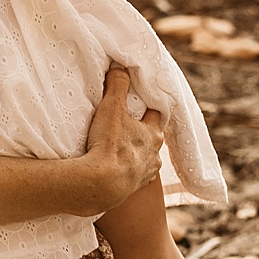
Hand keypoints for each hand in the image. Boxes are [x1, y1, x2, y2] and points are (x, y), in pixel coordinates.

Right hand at [80, 66, 163, 214]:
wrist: (103, 184)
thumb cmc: (111, 144)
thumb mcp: (112, 107)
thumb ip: (117, 85)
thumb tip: (120, 68)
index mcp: (153, 134)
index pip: (155, 115)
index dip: (147, 108)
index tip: (140, 104)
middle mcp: (155, 156)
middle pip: (151, 140)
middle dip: (141, 134)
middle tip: (126, 128)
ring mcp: (146, 175)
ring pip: (145, 160)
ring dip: (136, 156)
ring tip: (121, 152)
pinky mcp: (133, 190)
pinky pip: (134, 179)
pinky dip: (128, 173)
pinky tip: (117, 172)